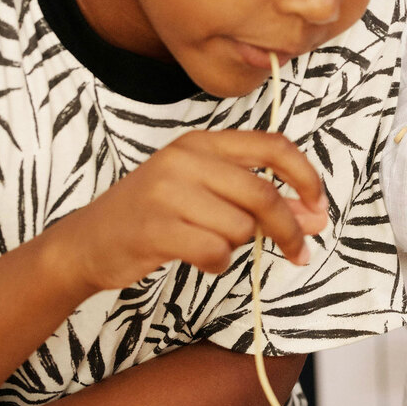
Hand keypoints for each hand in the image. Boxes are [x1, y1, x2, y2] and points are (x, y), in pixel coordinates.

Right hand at [66, 130, 328, 293]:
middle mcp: (186, 158)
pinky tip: (202, 259)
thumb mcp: (208, 194)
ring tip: (212, 243)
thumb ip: (260, 201)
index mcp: (204, 142)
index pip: (273, 146)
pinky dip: (217, 263)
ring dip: (237, 246)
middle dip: (288, 228)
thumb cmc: (157, 214)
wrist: (87, 241)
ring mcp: (167, 191)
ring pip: (239, 226)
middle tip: (300, 251)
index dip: (305, 176)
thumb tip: (314, 218)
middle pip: (262, 193)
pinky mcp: (154, 227)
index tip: (319, 206)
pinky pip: (214, 251)